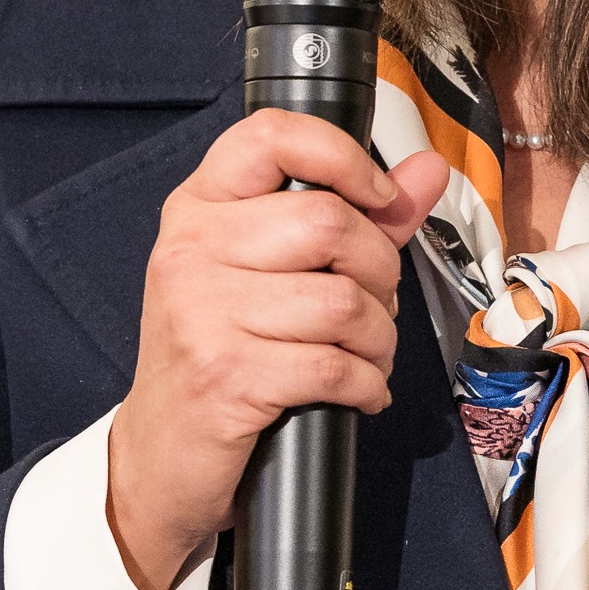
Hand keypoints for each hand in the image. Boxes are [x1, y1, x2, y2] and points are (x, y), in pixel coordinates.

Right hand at [104, 110, 451, 589]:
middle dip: (379, 273)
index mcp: (200, 207)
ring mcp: (202, 312)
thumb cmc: (221, 352)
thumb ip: (356, 217)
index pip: (272, 136)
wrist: (160, 453)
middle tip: (372, 305)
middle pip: (330, 224)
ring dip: (378, 339)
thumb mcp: (270, 272)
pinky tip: (357, 390)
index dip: (343, 156)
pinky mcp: (225, 376)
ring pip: (343, 302)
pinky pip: (335, 366)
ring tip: (364, 354)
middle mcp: (191, 249)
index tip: (379, 196)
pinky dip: (367, 384)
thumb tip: (428, 170)